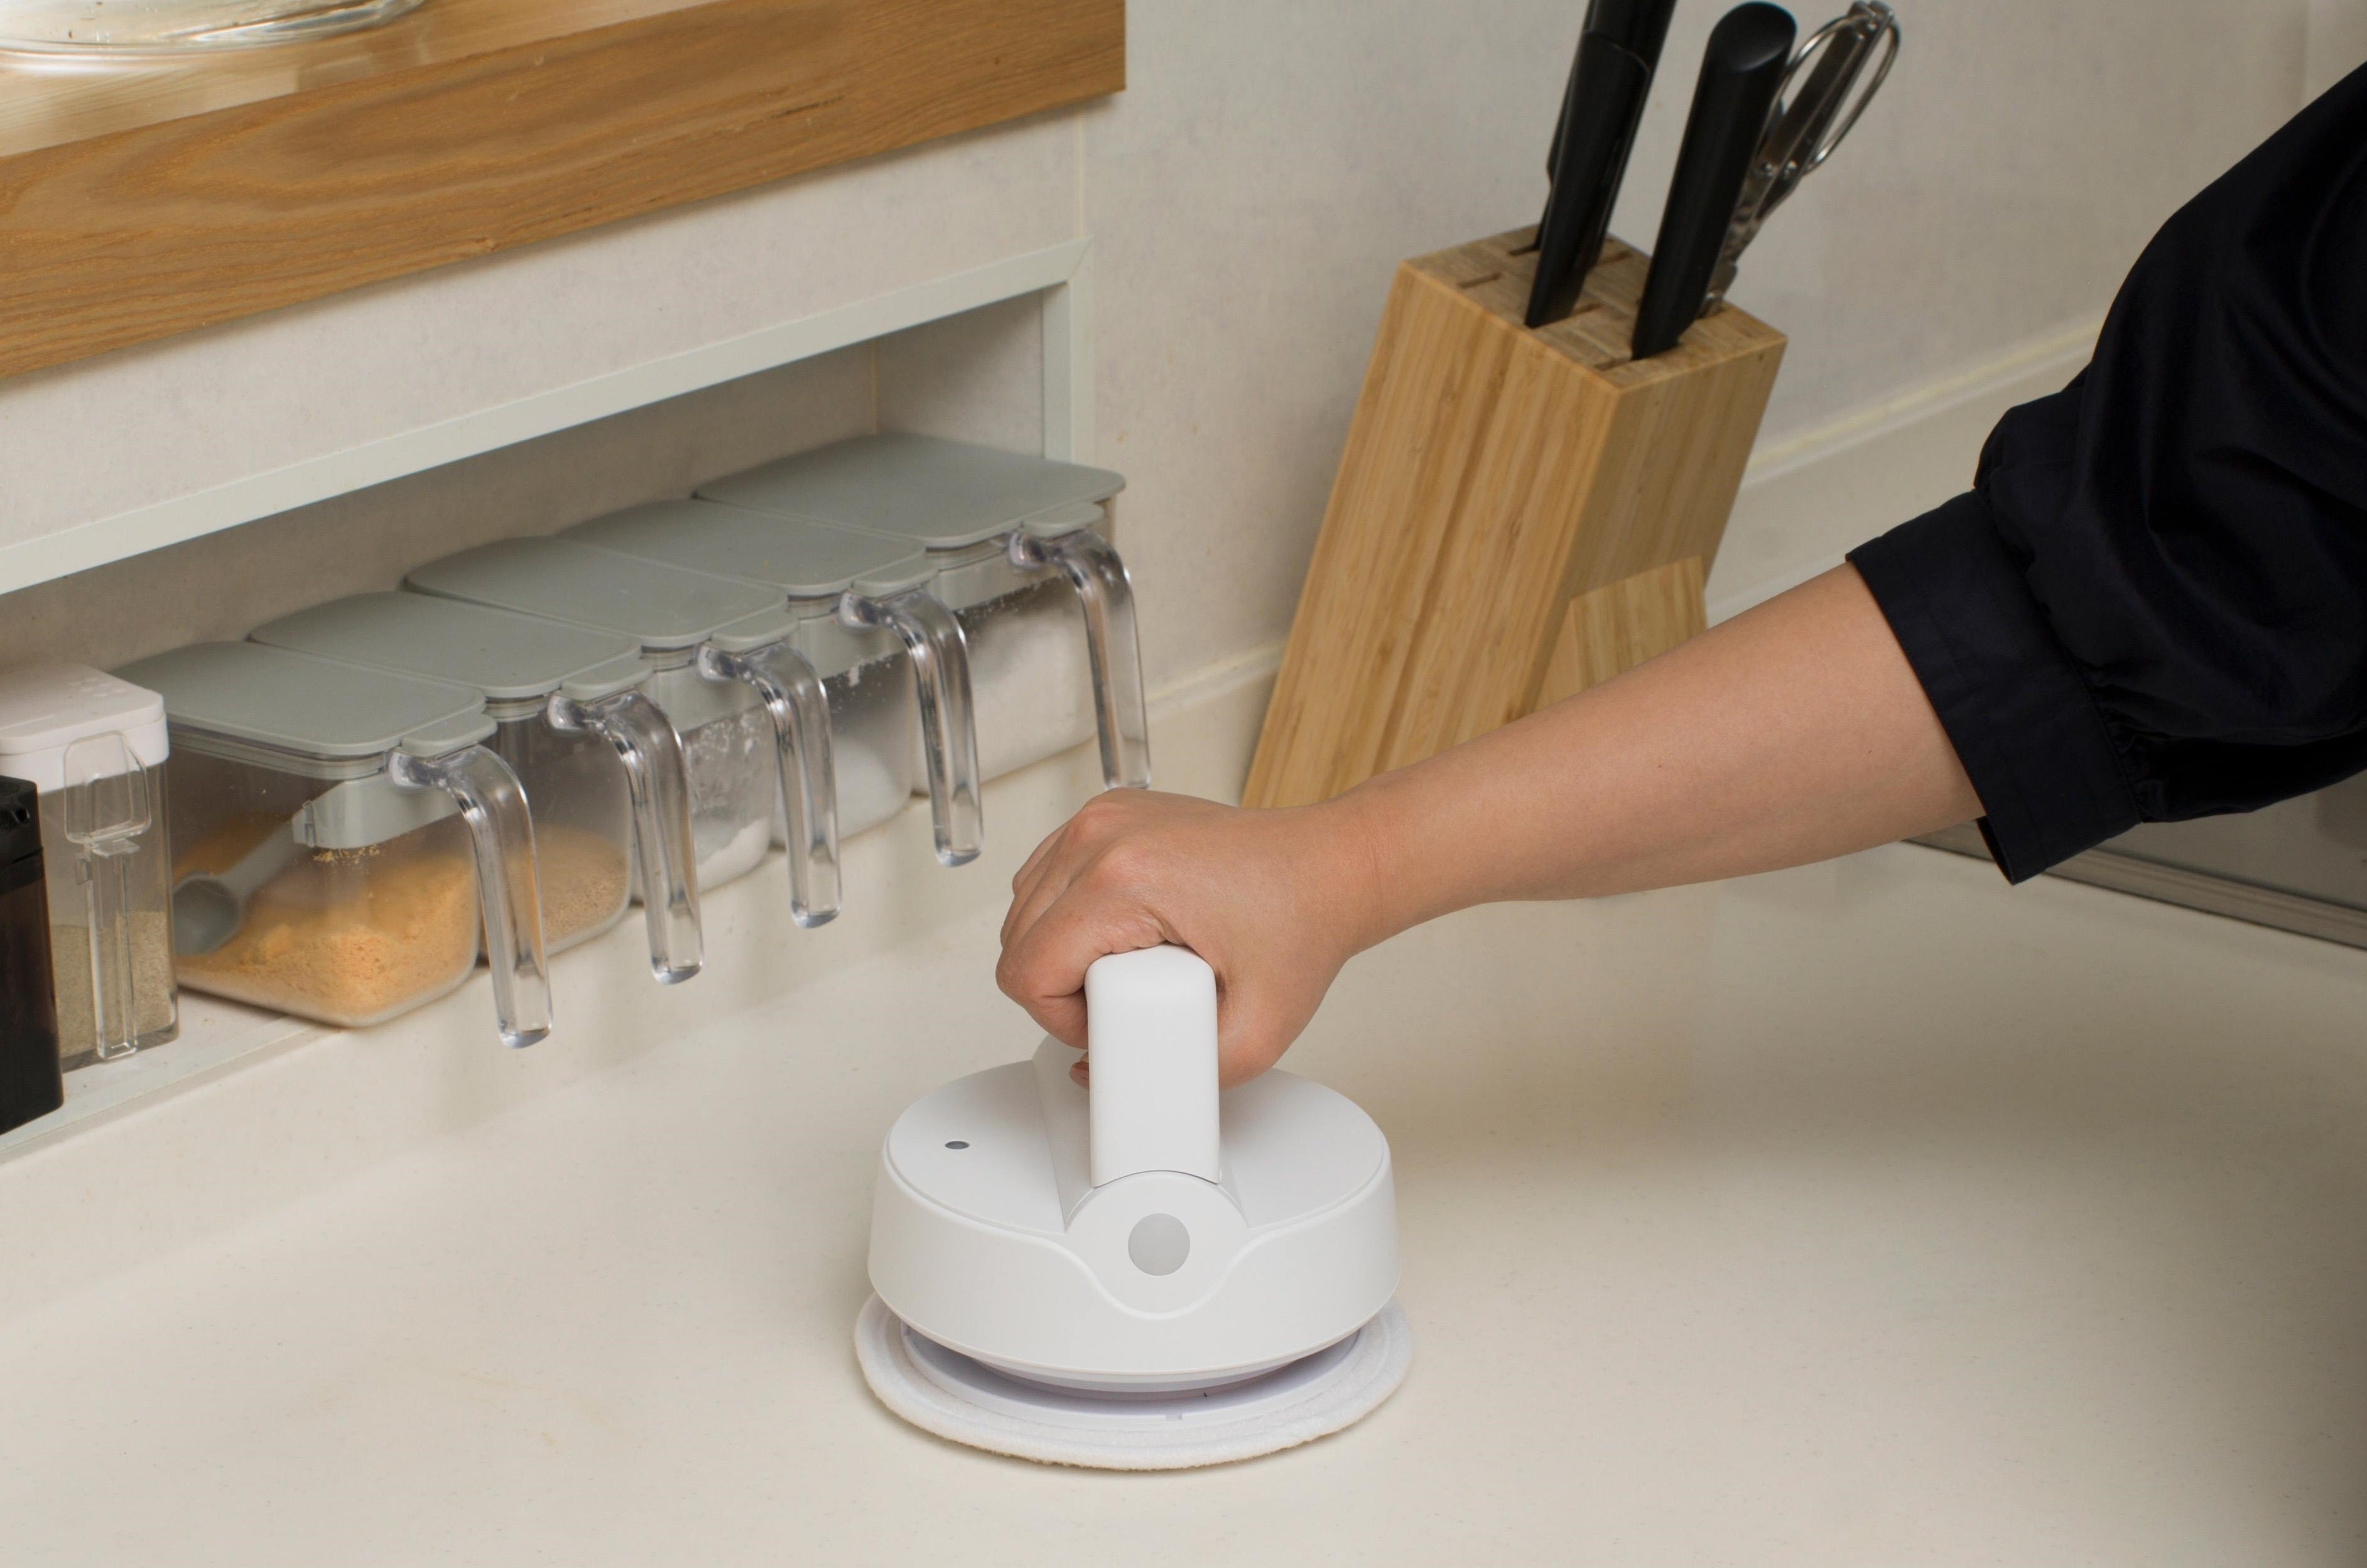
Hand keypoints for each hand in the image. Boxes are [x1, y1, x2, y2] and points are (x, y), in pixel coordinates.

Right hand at [996, 789, 1380, 1086]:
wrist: (1330, 867)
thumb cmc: (1300, 924)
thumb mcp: (1256, 1034)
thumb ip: (1180, 1076)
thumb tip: (1096, 1072)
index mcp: (1123, 878)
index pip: (1027, 970)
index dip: (1059, 1020)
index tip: (1110, 1024)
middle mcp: (1100, 836)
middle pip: (1016, 938)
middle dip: (1058, 990)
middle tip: (1122, 1002)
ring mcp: (1100, 817)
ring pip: (1024, 906)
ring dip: (1057, 951)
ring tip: (1123, 968)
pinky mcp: (1107, 814)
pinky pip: (1048, 876)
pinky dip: (1066, 915)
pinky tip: (1116, 934)